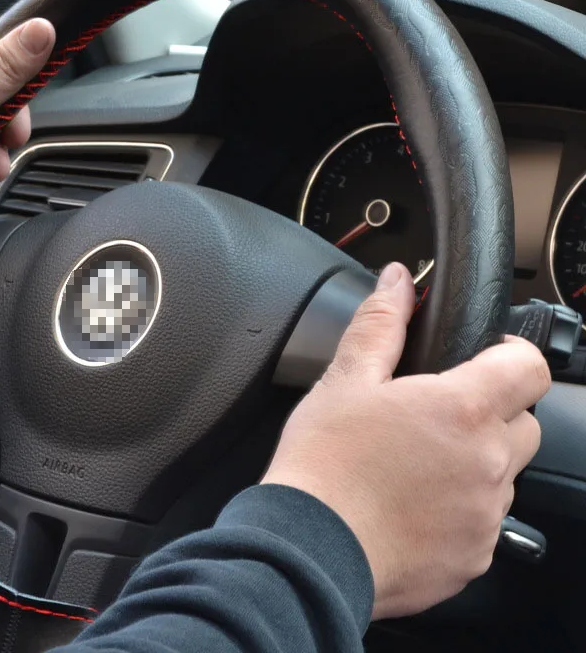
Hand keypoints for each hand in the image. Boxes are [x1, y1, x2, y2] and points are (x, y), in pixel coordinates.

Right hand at [261, 262, 550, 619]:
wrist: (309, 551)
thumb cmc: (324, 463)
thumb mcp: (345, 380)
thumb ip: (380, 324)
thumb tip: (397, 280)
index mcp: (462, 409)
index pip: (529, 367)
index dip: (509, 353)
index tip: (482, 359)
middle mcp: (488, 463)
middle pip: (524, 423)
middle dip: (491, 412)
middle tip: (435, 416)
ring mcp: (485, 516)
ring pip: (504, 475)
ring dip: (474, 463)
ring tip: (414, 465)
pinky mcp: (474, 558)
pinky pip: (484, 522)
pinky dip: (459, 509)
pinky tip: (410, 505)